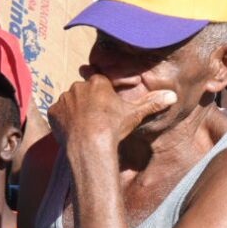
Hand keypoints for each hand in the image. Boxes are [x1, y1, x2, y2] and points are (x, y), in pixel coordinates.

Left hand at [49, 75, 174, 150]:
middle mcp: (79, 86)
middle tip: (98, 120)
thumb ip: (152, 103)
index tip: (108, 108)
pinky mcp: (53, 112)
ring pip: (71, 102)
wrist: (90, 145)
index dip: (105, 96)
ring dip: (76, 111)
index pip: (100, 83)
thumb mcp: (135, 114)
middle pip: (85, 92)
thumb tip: (173, 96)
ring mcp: (64, 99)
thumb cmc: (114, 128)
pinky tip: (73, 132)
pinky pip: (58, 113)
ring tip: (85, 127)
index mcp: (98, 82)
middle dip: (89, 102)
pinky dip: (64, 121)